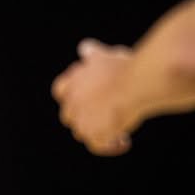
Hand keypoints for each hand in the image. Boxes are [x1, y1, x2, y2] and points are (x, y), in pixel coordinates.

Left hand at [51, 38, 135, 155]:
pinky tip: (124, 141)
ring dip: (97, 132)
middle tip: (104, 115)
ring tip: (118, 129)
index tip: (87, 99)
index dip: (72, 96)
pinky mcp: (94, 134)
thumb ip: (93, 54)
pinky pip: (97, 146)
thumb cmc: (121, 67)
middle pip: (68, 116)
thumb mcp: (105, 56)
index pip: (60, 91)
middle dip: (84, 116)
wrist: (134, 84)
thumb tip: (85, 47)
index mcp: (71, 83)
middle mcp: (72, 102)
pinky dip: (109, 146)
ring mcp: (81, 120)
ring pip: (81, 132)